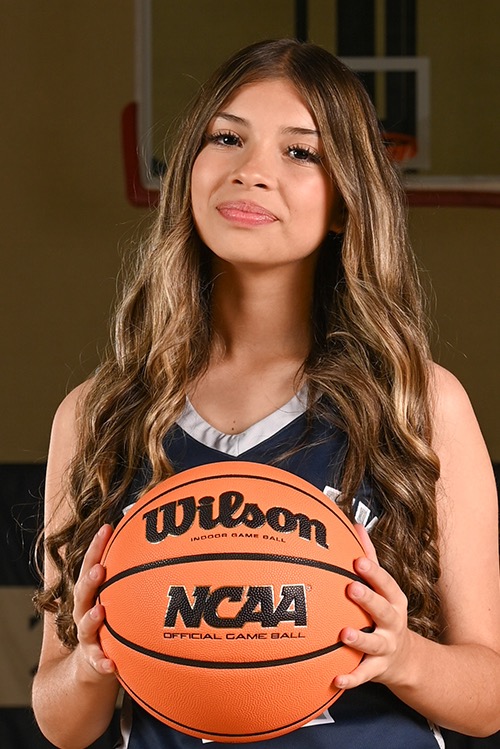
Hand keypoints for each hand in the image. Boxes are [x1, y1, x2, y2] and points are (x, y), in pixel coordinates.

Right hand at [72, 524, 116, 679]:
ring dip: (91, 619)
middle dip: (90, 580)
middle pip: (83, 593)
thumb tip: (158, 543)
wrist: (91, 663)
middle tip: (99, 569)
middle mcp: (84, 612)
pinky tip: (111, 665)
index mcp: (91, 594)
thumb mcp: (116, 596)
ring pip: (85, 627)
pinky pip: (98, 663)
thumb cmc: (111, 620)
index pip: (91, 565)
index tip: (107, 528)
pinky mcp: (93, 661)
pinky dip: (103, 664)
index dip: (97, 547)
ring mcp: (87, 637)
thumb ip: (130, 575)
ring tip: (100, 611)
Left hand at [334, 524, 413, 689]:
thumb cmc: (386, 614)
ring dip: (359, 639)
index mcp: (394, 600)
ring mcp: (386, 647)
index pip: (386, 584)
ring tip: (343, 634)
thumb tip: (356, 525)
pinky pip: (363, 675)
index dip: (373, 573)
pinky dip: (350, 678)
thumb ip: (370, 558)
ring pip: (374, 644)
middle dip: (368, 599)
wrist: (407, 660)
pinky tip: (335, 679)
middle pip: (383, 610)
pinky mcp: (377, 670)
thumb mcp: (384, 588)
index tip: (357, 561)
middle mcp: (393, 623)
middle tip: (350, 588)